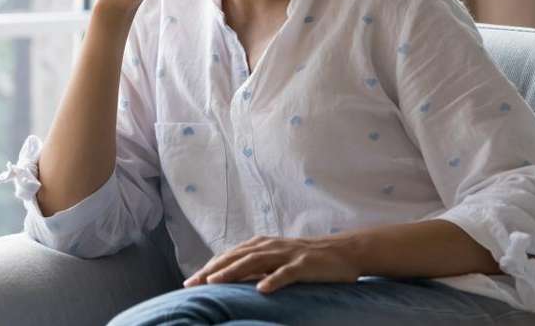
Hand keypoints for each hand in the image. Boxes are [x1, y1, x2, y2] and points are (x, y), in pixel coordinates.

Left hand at [182, 234, 362, 293]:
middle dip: (213, 270)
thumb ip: (257, 266)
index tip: (191, 281)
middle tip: (194, 284)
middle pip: (236, 257)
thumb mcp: (278, 260)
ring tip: (216, 283)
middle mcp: (271, 246)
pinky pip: (286, 273)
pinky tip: (261, 289)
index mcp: (262, 245)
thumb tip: (232, 279)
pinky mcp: (304, 265)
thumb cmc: (308, 259)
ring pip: (255, 261)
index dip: (209, 267)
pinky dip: (273, 280)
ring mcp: (287, 254)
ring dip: (234, 272)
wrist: (344, 251)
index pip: (230, 255)